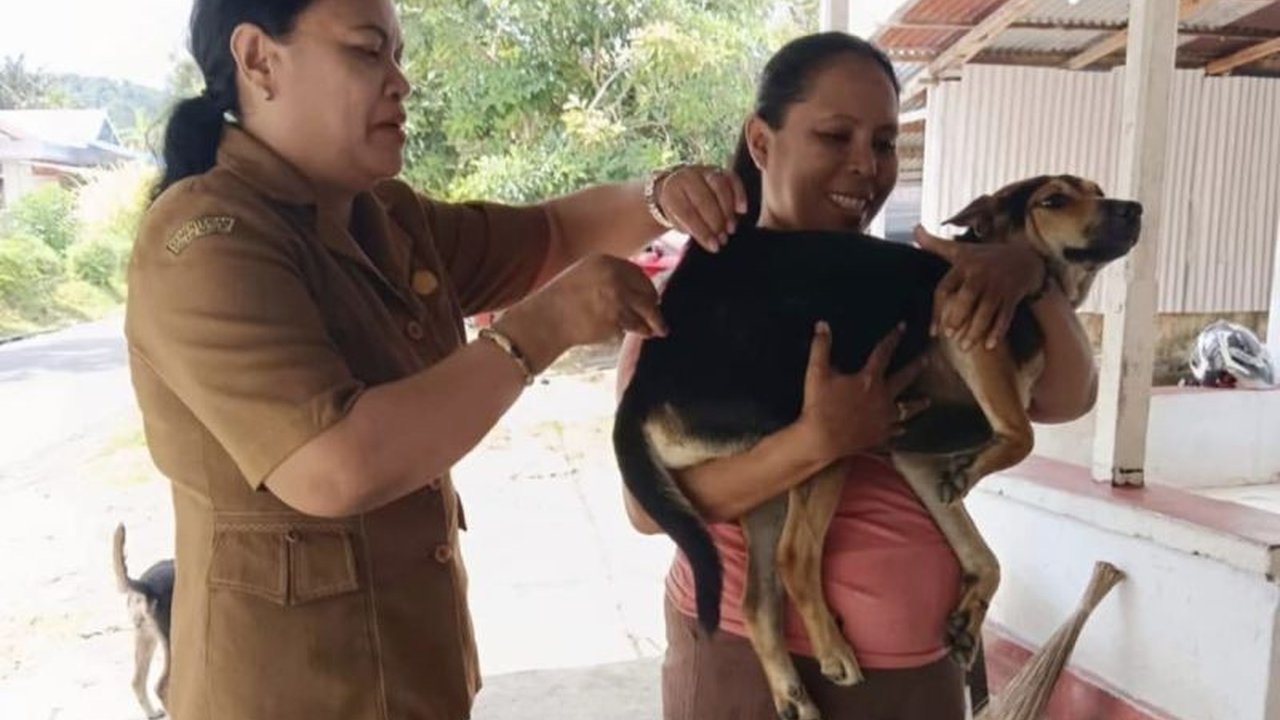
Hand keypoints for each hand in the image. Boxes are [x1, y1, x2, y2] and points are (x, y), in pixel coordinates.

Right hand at [498, 255, 665, 371]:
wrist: (546, 320)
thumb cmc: (562, 300)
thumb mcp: (585, 275)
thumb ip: (609, 276)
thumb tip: (634, 289)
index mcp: (605, 262)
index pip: (638, 274)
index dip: (647, 287)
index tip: (652, 297)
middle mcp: (613, 277)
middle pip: (647, 293)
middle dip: (654, 307)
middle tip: (657, 318)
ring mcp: (616, 299)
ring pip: (644, 313)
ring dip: (651, 324)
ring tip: (655, 331)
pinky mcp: (615, 321)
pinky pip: (632, 327)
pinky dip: (637, 332)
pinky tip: (639, 335)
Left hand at [656, 165, 747, 252]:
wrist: (678, 187)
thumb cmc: (680, 210)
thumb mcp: (680, 221)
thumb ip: (695, 229)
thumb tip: (715, 243)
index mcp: (672, 191)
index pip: (688, 213)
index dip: (702, 232)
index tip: (714, 246)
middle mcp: (687, 177)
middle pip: (704, 199)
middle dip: (716, 222)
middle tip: (723, 238)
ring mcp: (704, 171)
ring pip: (719, 186)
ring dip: (728, 210)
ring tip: (731, 228)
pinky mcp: (719, 170)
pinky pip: (732, 179)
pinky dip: (739, 194)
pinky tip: (742, 210)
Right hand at [795, 322, 928, 462]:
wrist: (823, 440)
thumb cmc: (820, 406)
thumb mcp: (816, 373)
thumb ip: (821, 347)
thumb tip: (823, 324)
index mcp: (869, 379)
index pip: (883, 353)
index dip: (893, 338)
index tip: (903, 327)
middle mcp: (883, 397)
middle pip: (904, 379)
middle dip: (916, 367)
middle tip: (927, 359)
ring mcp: (884, 418)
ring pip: (907, 409)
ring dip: (917, 404)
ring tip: (927, 401)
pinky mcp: (880, 435)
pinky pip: (895, 430)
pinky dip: (900, 428)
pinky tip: (904, 428)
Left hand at [914, 225, 1045, 350]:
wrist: (1025, 257)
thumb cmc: (984, 256)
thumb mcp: (960, 250)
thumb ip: (935, 245)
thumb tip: (914, 228)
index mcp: (964, 266)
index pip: (946, 287)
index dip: (937, 309)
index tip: (933, 331)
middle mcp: (980, 275)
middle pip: (967, 297)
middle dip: (958, 317)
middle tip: (950, 337)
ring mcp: (998, 286)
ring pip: (986, 310)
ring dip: (976, 330)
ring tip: (965, 347)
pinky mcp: (1012, 296)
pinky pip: (1005, 316)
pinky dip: (998, 331)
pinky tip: (990, 346)